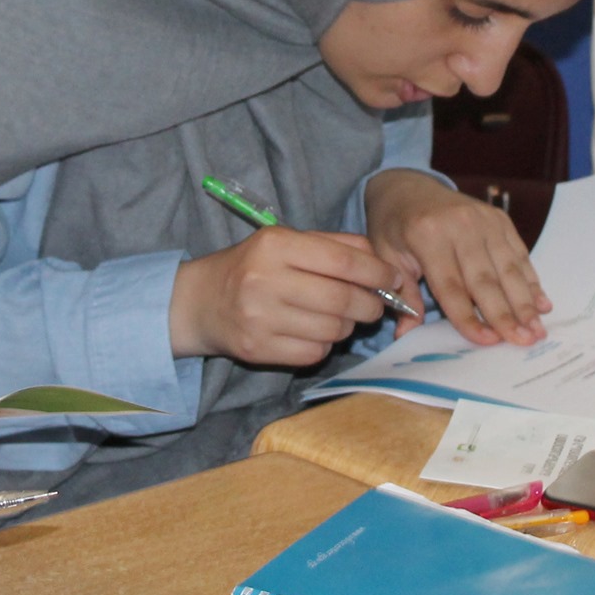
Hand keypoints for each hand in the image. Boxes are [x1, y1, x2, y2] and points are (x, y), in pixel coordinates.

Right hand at [169, 226, 404, 366]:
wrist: (201, 301)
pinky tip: (314, 332)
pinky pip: (314, 352)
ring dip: (347, 326)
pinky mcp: (258, 349)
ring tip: (338, 317)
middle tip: (374, 305)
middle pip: (342, 299)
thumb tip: (383, 264)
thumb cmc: (254, 266)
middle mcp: (265, 279)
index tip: (393, 280)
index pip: (343, 262)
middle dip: (370, 305)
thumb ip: (336, 246)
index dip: (377, 273)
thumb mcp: (287, 242)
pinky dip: (324, 344)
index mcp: (275, 244)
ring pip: (333, 329)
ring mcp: (260, 317)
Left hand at [365, 170, 549, 345]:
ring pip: (508, 269)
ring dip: (525, 303)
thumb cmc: (395, 227)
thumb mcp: (387, 257)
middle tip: (523, 342)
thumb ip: (403, 295)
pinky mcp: (500, 219)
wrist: (408, 187)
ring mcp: (484, 220)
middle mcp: (460, 226)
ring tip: (537, 331)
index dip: (469, 317)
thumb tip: (405, 334)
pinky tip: (542, 304)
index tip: (488, 342)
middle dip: (506, 315)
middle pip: (485, 280)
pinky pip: (518, 255)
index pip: (451, 286)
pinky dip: (531, 281)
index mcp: (427, 236)